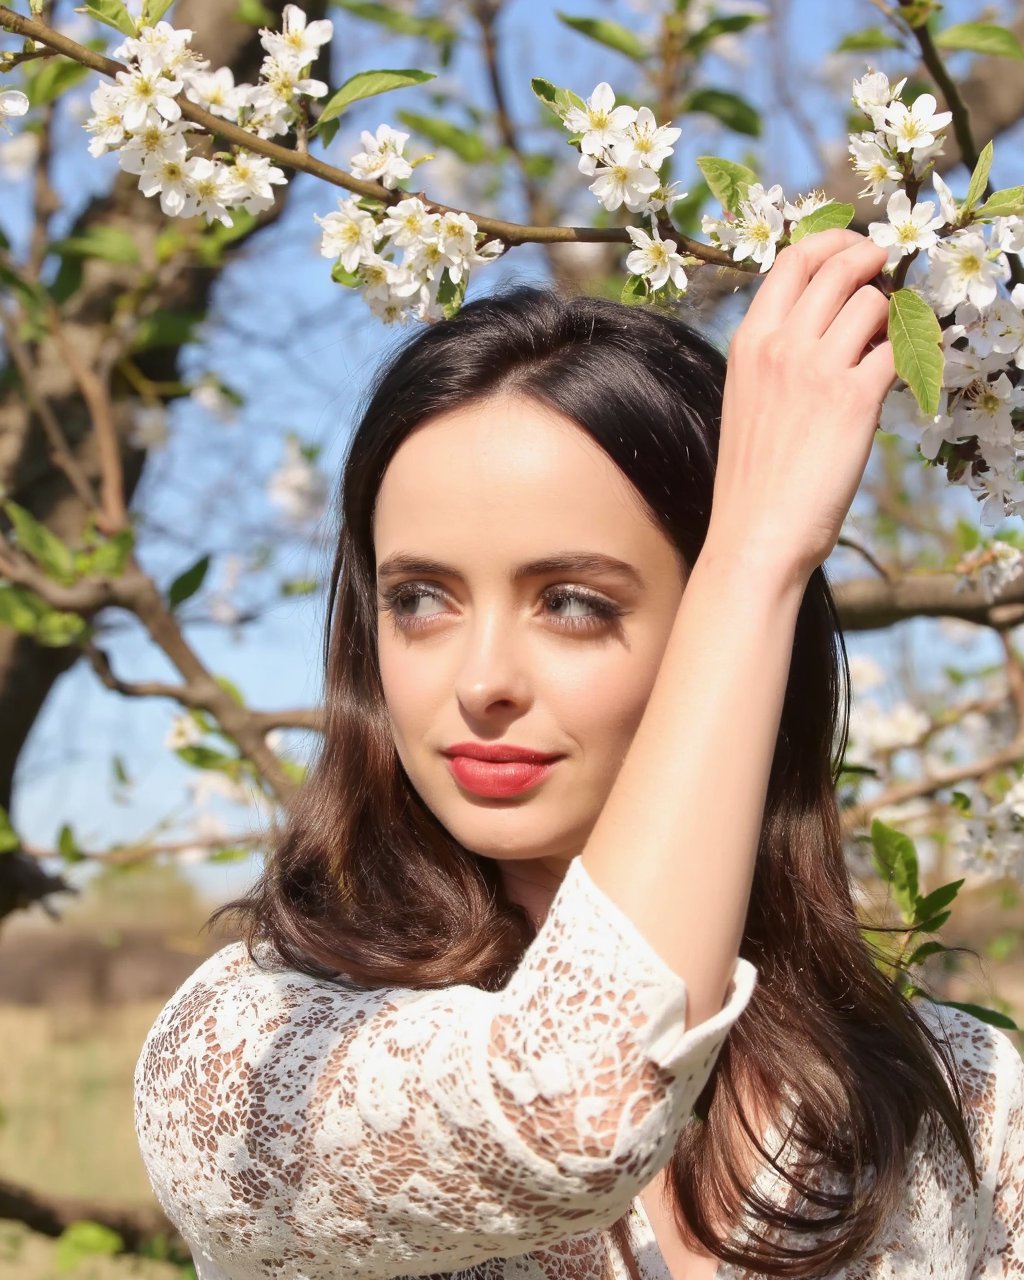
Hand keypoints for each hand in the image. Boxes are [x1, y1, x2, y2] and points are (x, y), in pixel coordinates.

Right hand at [703, 228, 897, 585]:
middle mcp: (781, 345)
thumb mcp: (747, 400)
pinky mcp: (856, 399)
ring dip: (891, 317)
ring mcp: (818, 368)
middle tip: (888, 275)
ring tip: (885, 346)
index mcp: (749, 343)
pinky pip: (897, 351)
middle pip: (839, 266)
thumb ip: (776, 354)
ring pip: (874, 302)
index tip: (856, 251)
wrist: (756, 534)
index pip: (793, 260)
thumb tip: (829, 322)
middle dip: (872, 261)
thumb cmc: (753, 478)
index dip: (834, 243)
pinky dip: (906, 358)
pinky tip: (897, 379)